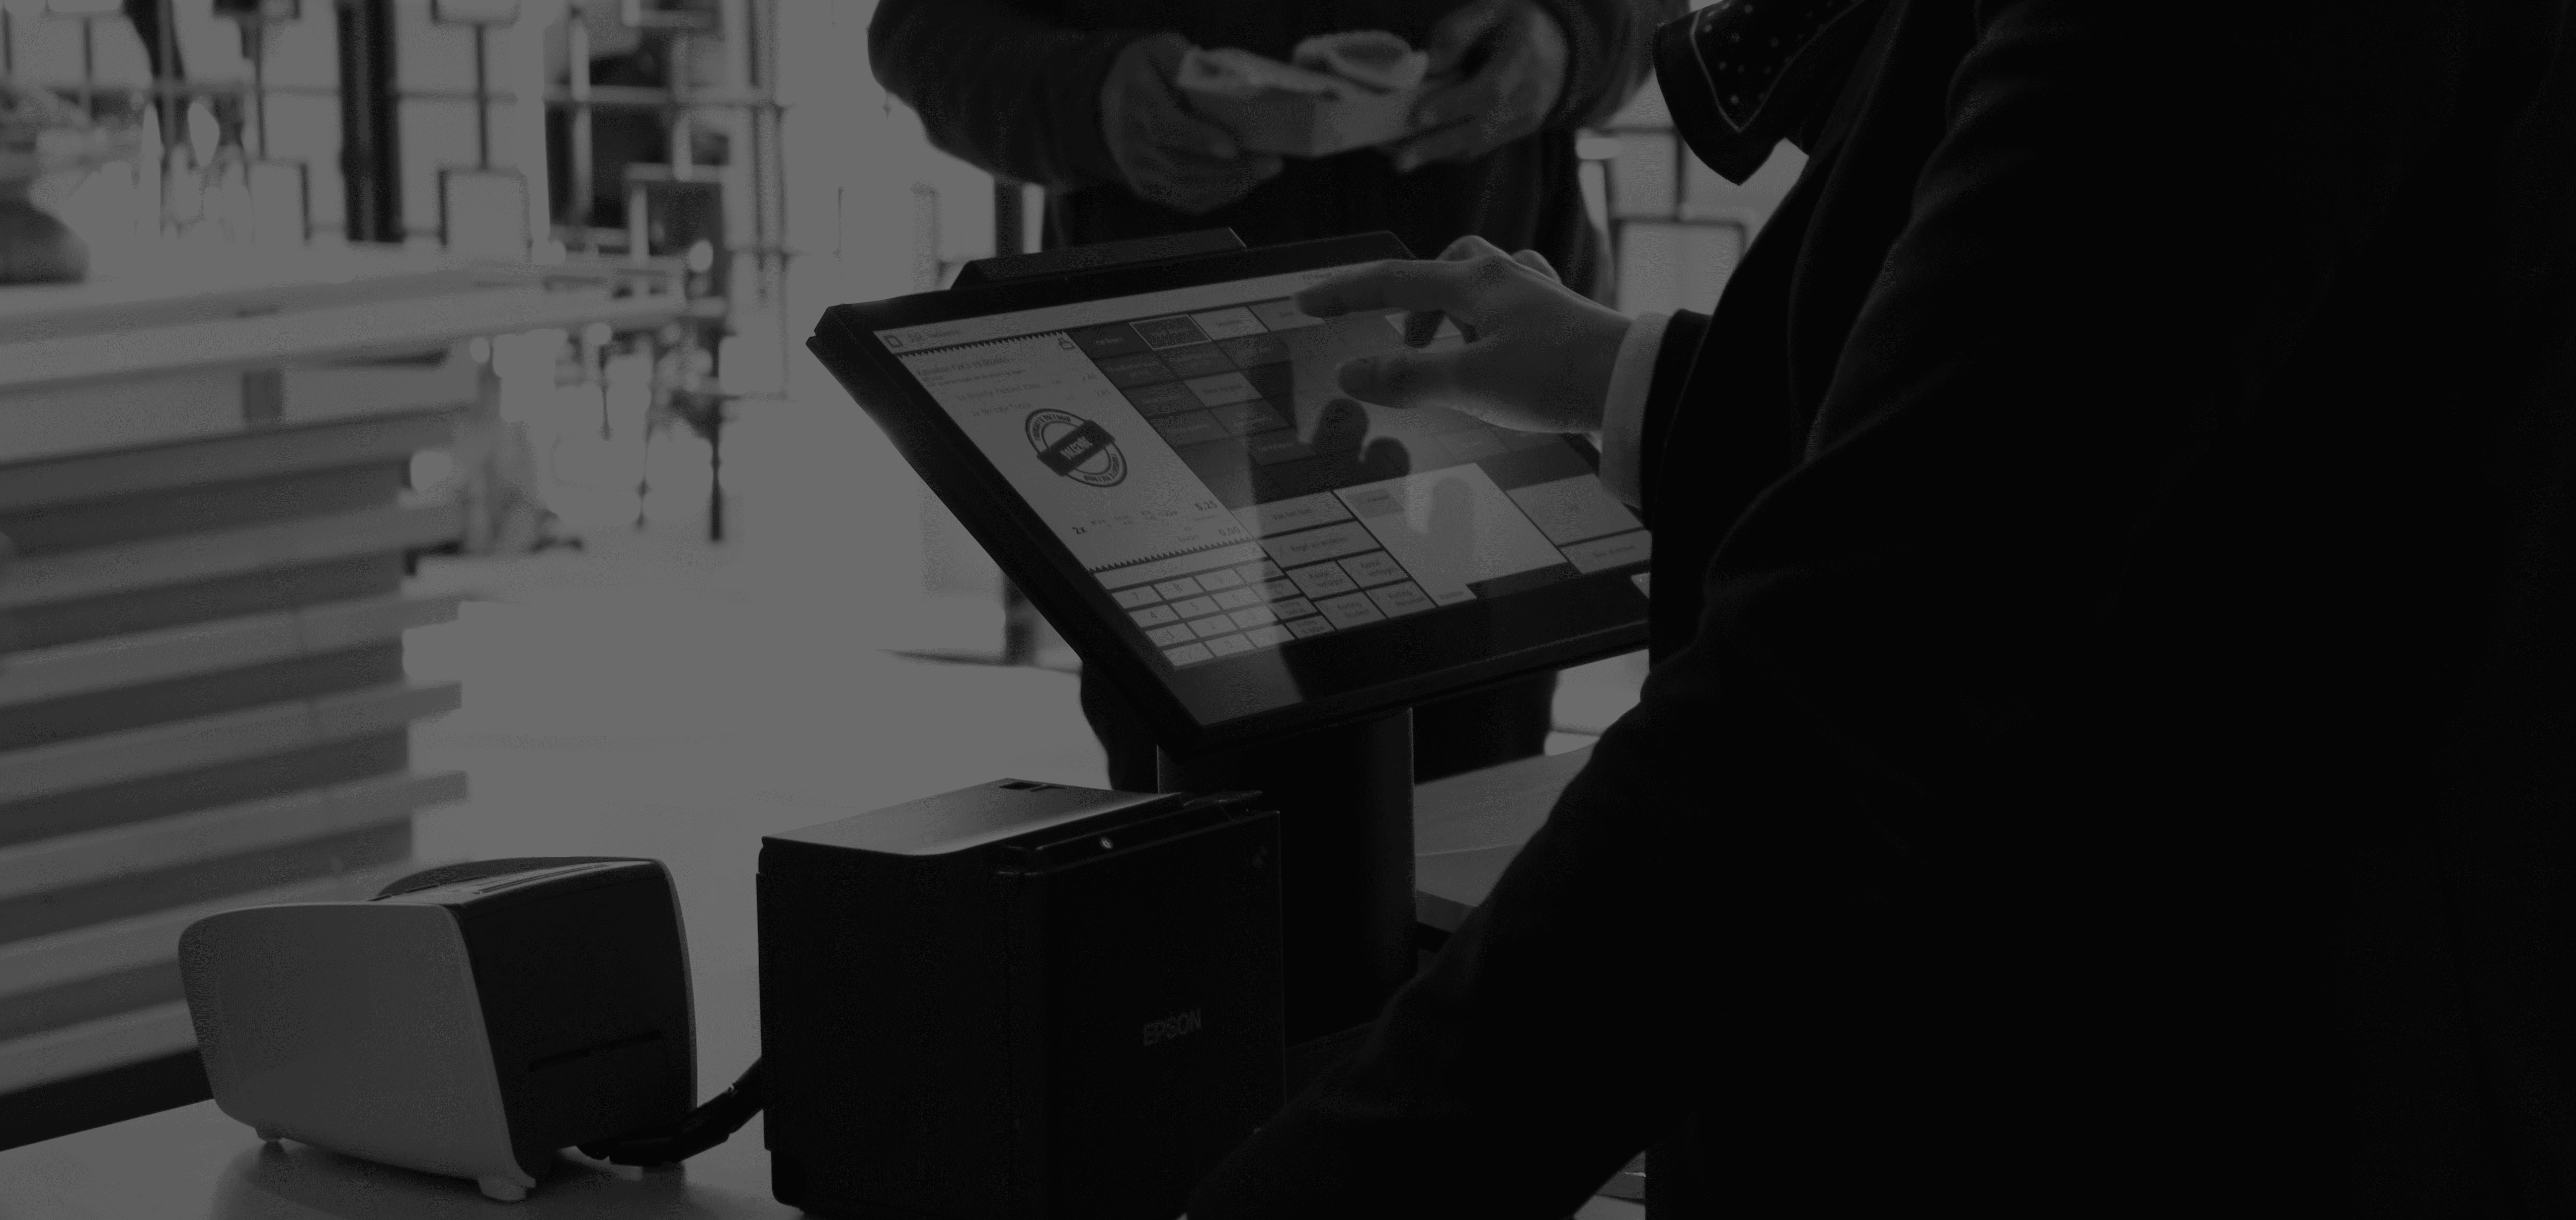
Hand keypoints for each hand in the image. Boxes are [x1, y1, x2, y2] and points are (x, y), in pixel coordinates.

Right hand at [1099, 32, 1284, 213]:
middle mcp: (1132, 142)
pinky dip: (1218, 195)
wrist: (1109, 99)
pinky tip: (1243, 182)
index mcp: (1136, 101)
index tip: (1233, 146)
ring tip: (1263, 171)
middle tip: (1271, 162)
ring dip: (1229, 184)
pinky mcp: (1147, 188)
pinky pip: (1185, 200)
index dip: (1198, 138)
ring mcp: (1138, 170)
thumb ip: (1182, 60)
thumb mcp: (1158, 48)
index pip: (1165, 126)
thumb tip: (1217, 83)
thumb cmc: (1143, 69)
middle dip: (1230, 168)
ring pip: (1186, 188)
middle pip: (1181, 165)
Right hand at [1293, 235, 1630, 433]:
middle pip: (1443, 268)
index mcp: (1477, 282)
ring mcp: (1539, 296)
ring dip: (1454, 308)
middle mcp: (1507, 278)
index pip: (1393, 280)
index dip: (1345, 293)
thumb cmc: (1557, 375)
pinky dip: (1493, 319)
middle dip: (1411, 301)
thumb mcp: (1469, 382)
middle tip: (1404, 345)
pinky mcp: (1564, 320)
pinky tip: (1500, 347)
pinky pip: (1517, 302)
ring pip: (1483, 280)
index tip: (1307, 304)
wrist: (1634, 383)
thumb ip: (1405, 379)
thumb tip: (1348, 372)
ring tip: (1449, 349)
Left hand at [1387, 0, 1568, 172]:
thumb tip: (1429, 66)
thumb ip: (1457, 32)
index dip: (1454, 106)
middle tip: (1400, 160)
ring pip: (1479, 144)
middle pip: (1481, 127)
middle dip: (1437, 145)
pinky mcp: (1517, 132)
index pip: (1490, 90)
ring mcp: (1525, 118)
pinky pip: (1480, 147)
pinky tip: (1419, 150)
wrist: (1560, 45)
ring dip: (1437, 154)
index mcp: (1523, 57)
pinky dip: (1448, 151)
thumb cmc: (1515, 23)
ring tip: (1401, 159)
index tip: (1419, 116)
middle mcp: (1529, 94)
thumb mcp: (1489, 9)